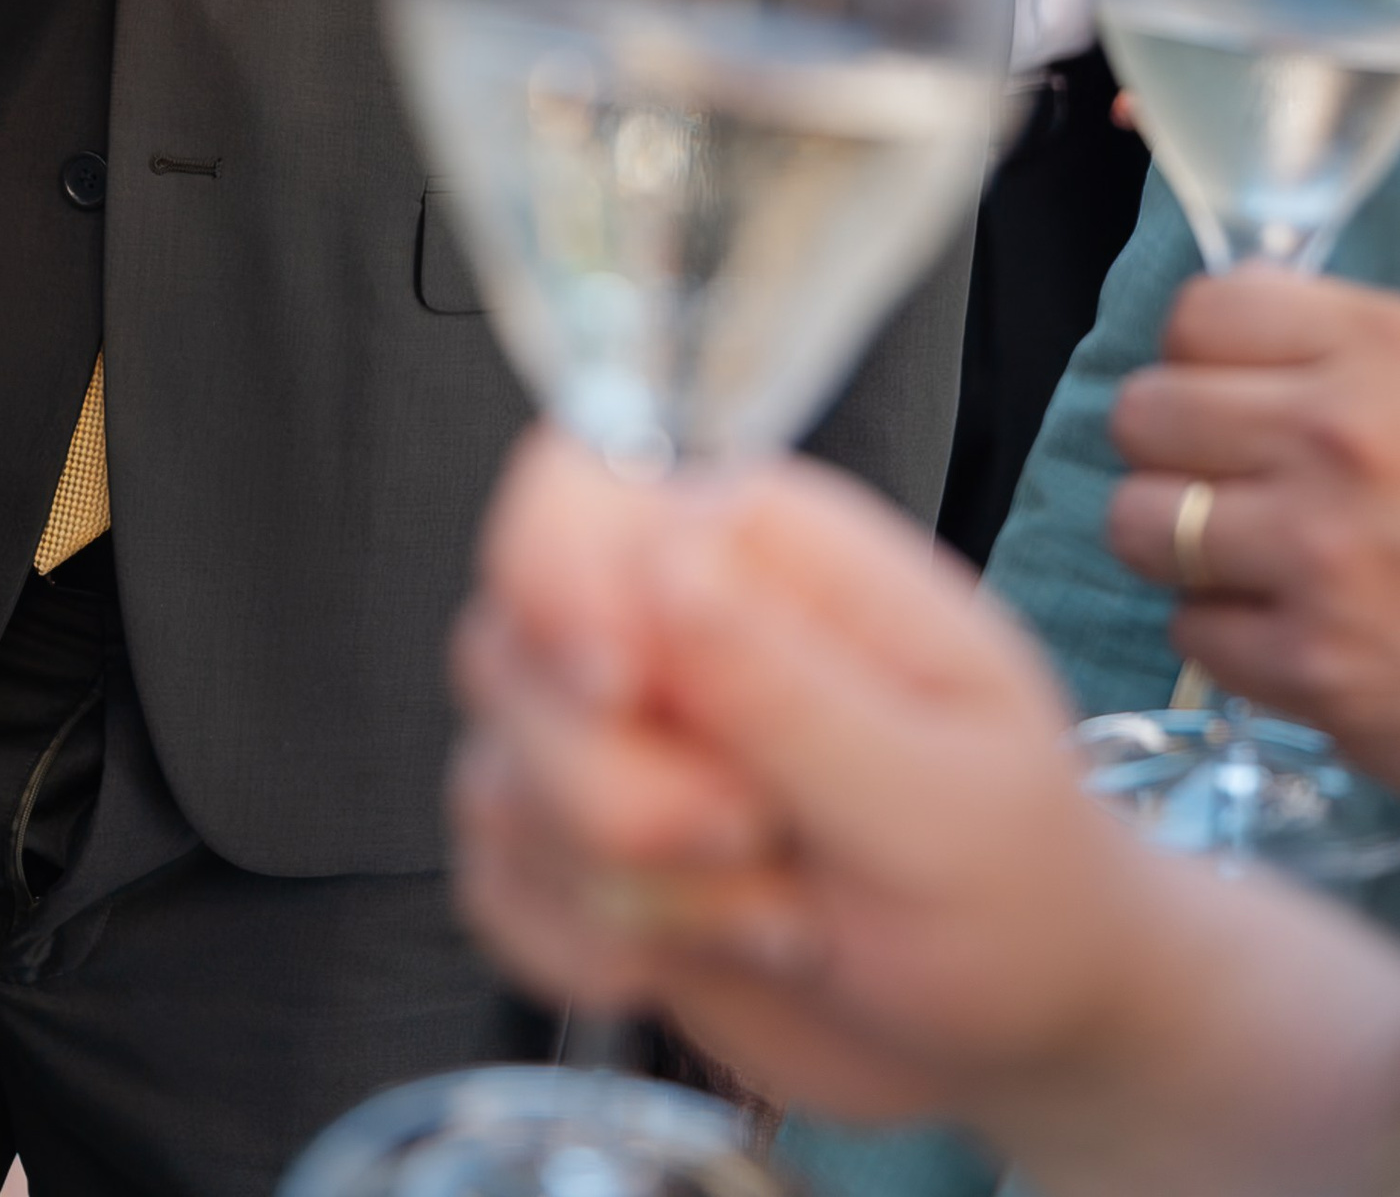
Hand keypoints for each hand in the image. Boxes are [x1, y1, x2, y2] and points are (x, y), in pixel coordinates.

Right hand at [451, 431, 1399, 1194]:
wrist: (1014, 1020)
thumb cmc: (1015, 880)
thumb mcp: (942, 795)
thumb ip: (795, 688)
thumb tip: (663, 562)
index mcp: (756, 545)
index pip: (569, 486)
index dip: (556, 580)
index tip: (620, 687)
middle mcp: (658, 614)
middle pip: (509, 646)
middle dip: (616, 790)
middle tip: (759, 839)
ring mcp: (607, 729)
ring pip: (493, 774)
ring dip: (625, 884)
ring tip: (771, 908)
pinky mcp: (574, 842)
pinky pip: (491, 881)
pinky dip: (577, 946)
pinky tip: (684, 955)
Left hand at [1106, 266, 1399, 776]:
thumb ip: (1340, 348)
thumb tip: (1231, 316)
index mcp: (1374, 351)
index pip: (1196, 316)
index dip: (1203, 357)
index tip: (1233, 391)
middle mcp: (1336, 439)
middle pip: (1143, 414)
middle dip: (1176, 450)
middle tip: (1231, 480)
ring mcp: (1320, 554)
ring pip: (1137, 523)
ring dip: (1181, 545)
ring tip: (1248, 555)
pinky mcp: (1315, 667)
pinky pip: (1190, 631)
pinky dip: (1231, 637)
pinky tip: (1296, 628)